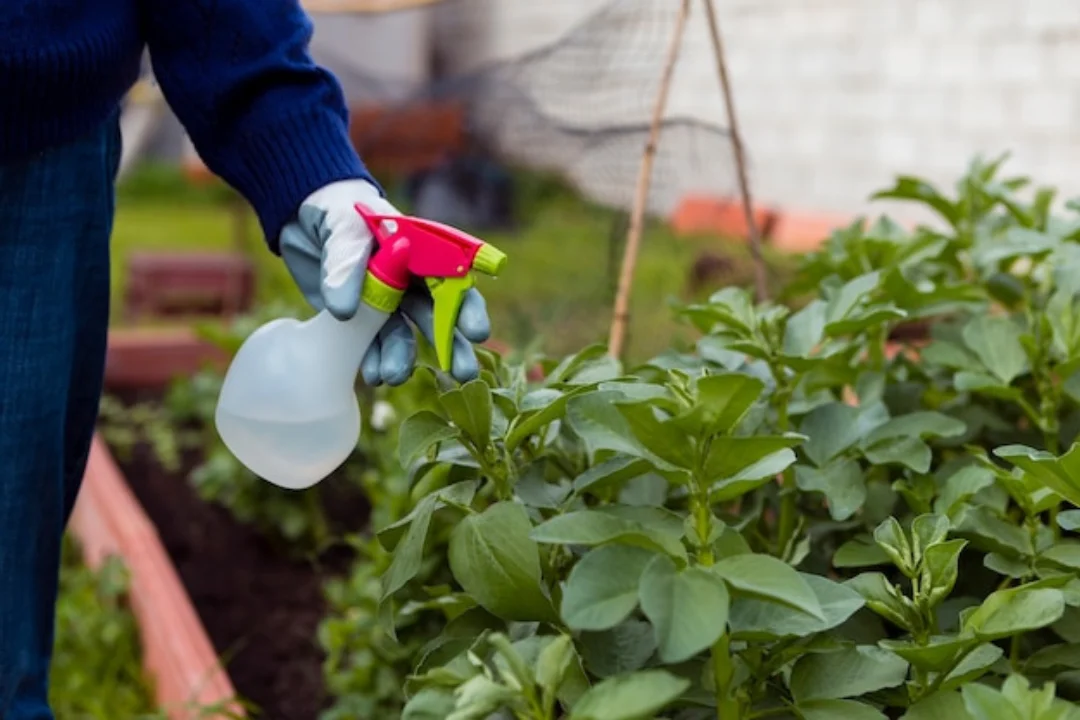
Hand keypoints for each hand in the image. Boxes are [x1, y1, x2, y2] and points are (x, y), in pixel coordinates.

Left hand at [279, 179, 490, 385]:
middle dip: (450, 345)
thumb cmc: (334, 209)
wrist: (299, 217)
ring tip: (392, 377)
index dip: (466, 307)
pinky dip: (371, 360)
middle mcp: (410, 280)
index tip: (475, 332)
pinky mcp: (358, 319)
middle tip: (463, 372)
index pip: (454, 280)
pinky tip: (370, 374)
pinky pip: (370, 344)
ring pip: (402, 334)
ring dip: (402, 357)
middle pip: (437, 315)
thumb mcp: (343, 226)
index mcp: (421, 251)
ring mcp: (385, 302)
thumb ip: (347, 261)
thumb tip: (345, 310)